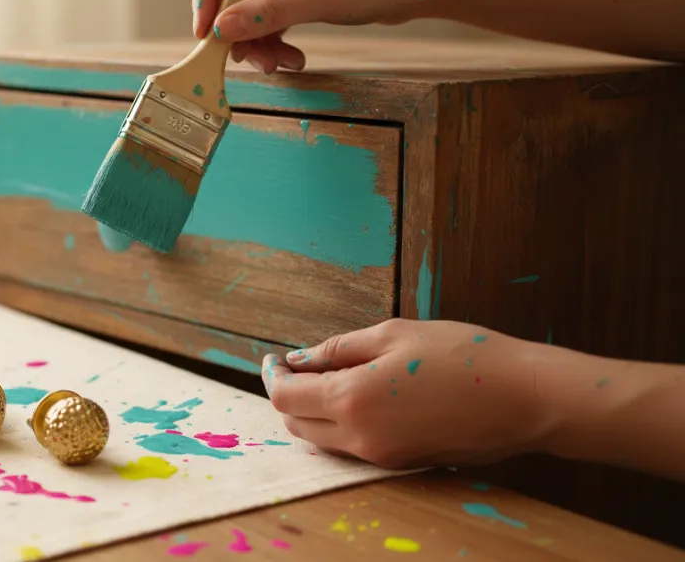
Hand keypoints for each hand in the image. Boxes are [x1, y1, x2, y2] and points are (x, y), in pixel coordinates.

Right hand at [192, 0, 442, 72]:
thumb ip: (269, 14)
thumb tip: (223, 29)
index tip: (205, 30)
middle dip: (237, 29)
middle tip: (244, 58)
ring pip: (250, 13)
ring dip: (258, 43)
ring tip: (278, 64)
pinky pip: (270, 23)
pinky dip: (275, 43)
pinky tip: (292, 59)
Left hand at [260, 319, 558, 469]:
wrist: (525, 398)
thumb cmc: (464, 356)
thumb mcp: (394, 335)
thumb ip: (339, 348)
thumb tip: (301, 358)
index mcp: (353, 399)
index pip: (286, 397)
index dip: (272, 376)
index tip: (273, 358)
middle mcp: (361, 436)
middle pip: (296, 424)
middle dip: (287, 395)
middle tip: (293, 366)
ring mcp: (381, 456)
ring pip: (322, 440)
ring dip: (311, 412)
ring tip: (322, 378)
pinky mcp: (401, 463)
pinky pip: (352, 447)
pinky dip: (339, 424)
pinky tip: (355, 396)